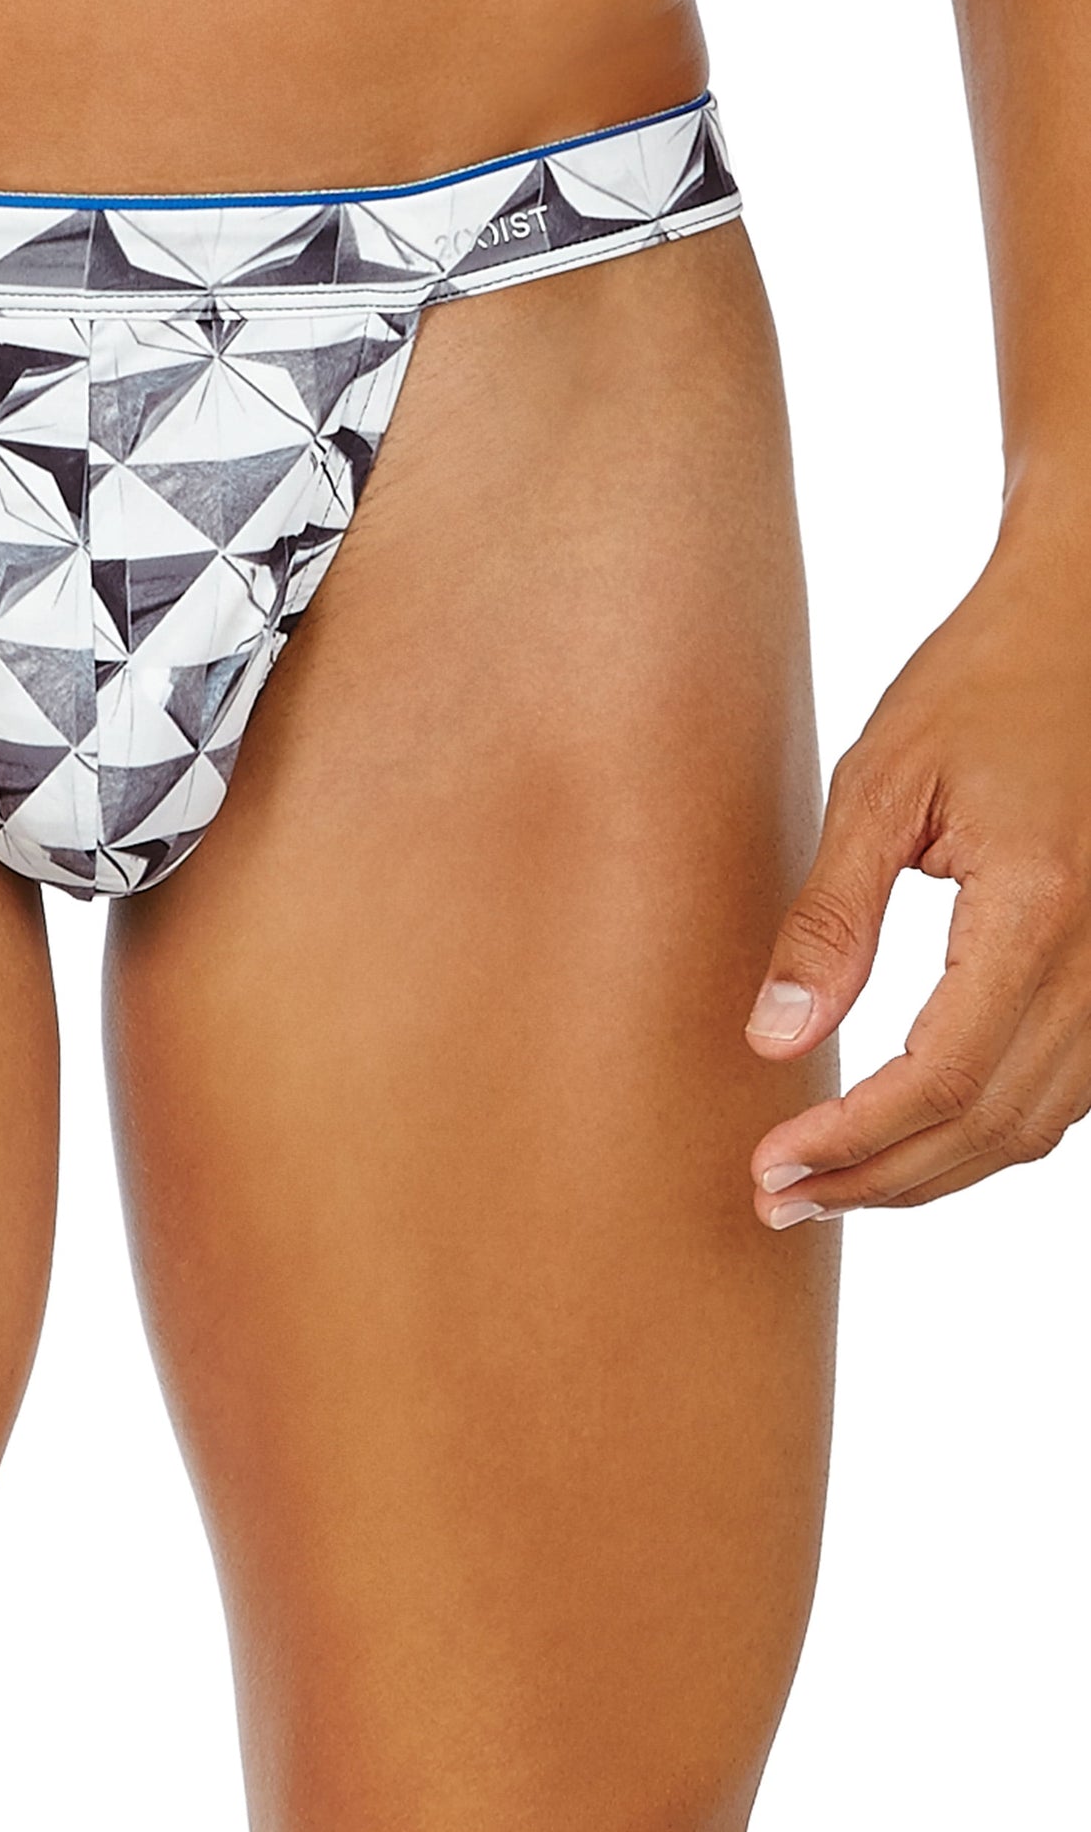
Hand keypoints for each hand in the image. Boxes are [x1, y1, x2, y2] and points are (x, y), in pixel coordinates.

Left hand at [744, 528, 1090, 1223]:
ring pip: (1039, 1125)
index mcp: (1040, 909)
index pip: (945, 1076)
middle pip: (994, 1124)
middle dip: (881, 1180)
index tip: (773, 1168)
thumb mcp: (881, 785)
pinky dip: (988, 1130)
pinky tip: (909, 1136)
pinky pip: (1069, 1090)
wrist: (1084, 630)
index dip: (856, 1142)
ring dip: (932, 1170)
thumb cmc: (979, 687)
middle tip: (778, 1200)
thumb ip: (831, 920)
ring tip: (827, 1185)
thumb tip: (774, 1040)